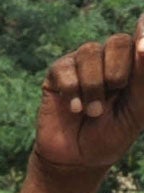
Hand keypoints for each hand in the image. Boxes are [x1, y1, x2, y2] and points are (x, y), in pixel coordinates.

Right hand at [32, 17, 143, 173]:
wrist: (77, 160)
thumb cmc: (112, 135)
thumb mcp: (137, 110)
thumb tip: (143, 45)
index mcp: (135, 62)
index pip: (143, 32)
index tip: (143, 47)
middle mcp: (109, 57)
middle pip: (118, 41)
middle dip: (117, 73)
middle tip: (114, 96)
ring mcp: (82, 64)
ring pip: (90, 52)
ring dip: (93, 86)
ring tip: (93, 111)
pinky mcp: (57, 74)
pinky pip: (65, 69)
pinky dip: (72, 91)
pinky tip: (74, 108)